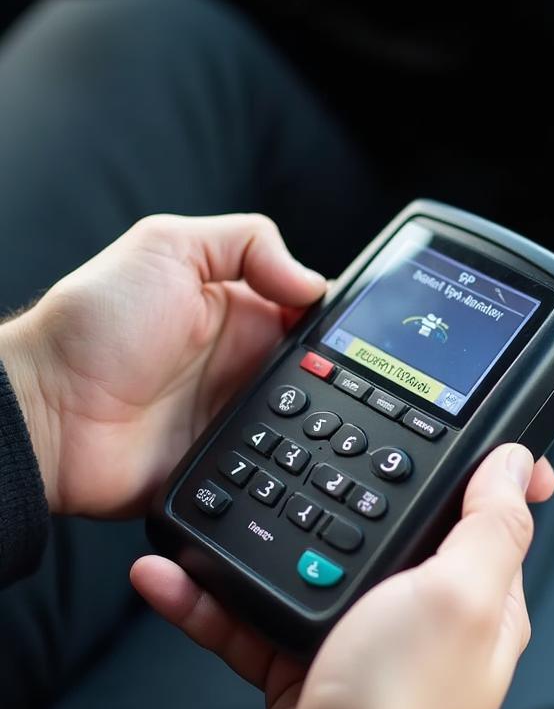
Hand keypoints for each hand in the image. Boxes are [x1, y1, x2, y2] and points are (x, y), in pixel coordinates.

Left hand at [0, 213, 326, 515]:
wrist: (45, 413)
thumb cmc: (92, 325)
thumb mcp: (166, 246)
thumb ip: (247, 243)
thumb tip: (312, 280)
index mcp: (237, 308)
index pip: (308, 308)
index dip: (333, 316)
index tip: (352, 327)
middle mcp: (242, 361)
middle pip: (318, 368)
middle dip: (335, 372)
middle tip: (338, 374)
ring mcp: (234, 413)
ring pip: (306, 419)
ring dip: (317, 417)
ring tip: (317, 412)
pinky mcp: (225, 461)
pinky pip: (273, 465)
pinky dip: (287, 461)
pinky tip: (291, 450)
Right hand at [132, 443, 553, 708]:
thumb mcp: (461, 597)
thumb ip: (490, 527)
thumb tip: (516, 464)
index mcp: (476, 592)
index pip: (481, 509)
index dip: (470, 465)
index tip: (448, 424)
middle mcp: (423, 611)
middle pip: (389, 524)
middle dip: (351, 487)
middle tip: (314, 448)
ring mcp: (362, 635)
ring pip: (314, 560)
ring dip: (267, 534)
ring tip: (229, 500)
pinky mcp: (305, 662)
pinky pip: (257, 612)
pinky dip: (215, 595)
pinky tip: (179, 574)